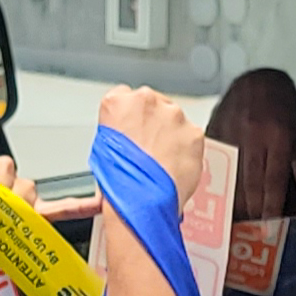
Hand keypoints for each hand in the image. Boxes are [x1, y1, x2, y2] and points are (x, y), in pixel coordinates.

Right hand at [99, 84, 203, 206]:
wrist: (142, 199)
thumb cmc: (118, 180)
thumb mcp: (102, 148)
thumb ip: (119, 129)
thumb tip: (127, 135)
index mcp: (117, 102)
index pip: (125, 97)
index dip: (131, 116)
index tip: (134, 128)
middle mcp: (146, 101)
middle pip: (153, 104)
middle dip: (153, 122)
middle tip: (149, 148)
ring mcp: (172, 114)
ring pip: (174, 118)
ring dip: (170, 134)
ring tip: (162, 160)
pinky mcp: (193, 130)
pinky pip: (190, 136)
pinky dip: (186, 148)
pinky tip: (175, 165)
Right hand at [206, 68, 295, 220]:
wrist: (258, 79)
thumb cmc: (283, 106)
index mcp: (278, 136)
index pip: (273, 181)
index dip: (270, 206)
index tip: (268, 225)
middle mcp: (253, 134)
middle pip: (249, 182)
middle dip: (252, 208)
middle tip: (253, 227)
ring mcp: (231, 131)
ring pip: (229, 175)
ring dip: (233, 198)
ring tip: (237, 216)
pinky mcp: (215, 130)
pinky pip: (215, 162)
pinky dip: (218, 179)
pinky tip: (220, 192)